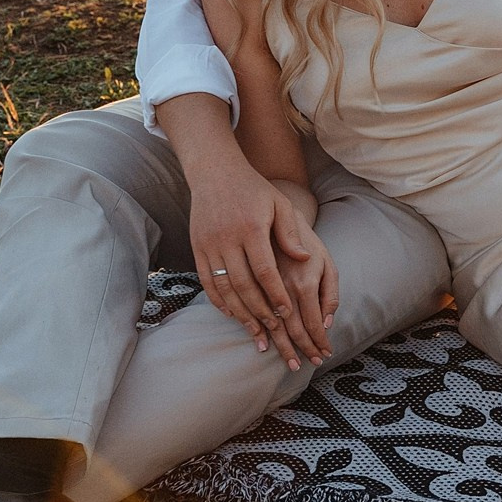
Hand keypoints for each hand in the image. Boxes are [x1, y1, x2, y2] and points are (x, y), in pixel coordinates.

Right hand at [189, 165, 332, 369]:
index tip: (287, 313)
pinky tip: (230, 313)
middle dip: (260, 311)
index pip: (264, 271)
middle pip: (243, 285)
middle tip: (274, 330)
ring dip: (239, 312)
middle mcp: (227, 238)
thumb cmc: (255, 189)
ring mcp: (209, 244)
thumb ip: (291, 232)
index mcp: (251, 228)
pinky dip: (218, 300)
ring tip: (254, 330)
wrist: (215, 172)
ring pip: (223, 287)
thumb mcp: (280, 204)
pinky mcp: (196, 247)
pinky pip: (206, 280)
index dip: (275, 294)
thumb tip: (305, 259)